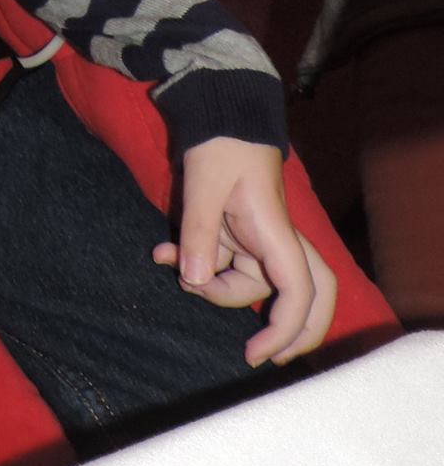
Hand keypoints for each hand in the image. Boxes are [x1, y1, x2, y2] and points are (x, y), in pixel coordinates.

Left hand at [154, 137, 337, 367]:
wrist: (220, 110)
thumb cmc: (220, 143)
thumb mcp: (203, 185)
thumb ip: (198, 234)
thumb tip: (196, 280)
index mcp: (276, 233)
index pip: (300, 293)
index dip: (285, 331)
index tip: (255, 353)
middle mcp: (275, 242)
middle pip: (306, 297)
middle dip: (289, 331)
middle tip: (258, 355)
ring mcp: (257, 238)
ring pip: (249, 284)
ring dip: (210, 287)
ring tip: (167, 262)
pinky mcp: (238, 232)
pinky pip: (224, 263)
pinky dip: (196, 266)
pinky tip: (160, 253)